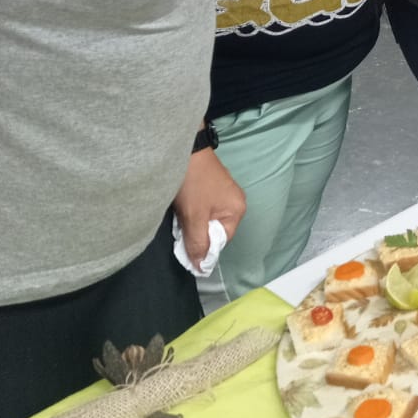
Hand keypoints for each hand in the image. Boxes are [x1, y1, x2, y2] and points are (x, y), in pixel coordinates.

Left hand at [173, 148, 245, 267]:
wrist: (185, 149)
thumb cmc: (193, 184)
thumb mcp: (194, 217)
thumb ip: (198, 243)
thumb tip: (201, 268)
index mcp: (237, 210)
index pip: (221, 240)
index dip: (203, 246)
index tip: (185, 245)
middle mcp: (236, 201)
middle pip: (215, 229)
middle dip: (197, 232)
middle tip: (180, 227)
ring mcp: (226, 192)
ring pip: (208, 218)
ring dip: (193, 221)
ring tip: (181, 214)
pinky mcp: (214, 185)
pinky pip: (205, 206)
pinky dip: (193, 210)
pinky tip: (183, 205)